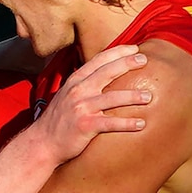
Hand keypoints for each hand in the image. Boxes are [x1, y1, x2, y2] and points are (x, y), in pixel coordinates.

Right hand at [29, 44, 150, 164]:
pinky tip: (141, 124)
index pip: (98, 60)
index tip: (135, 49)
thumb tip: (106, 75)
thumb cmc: (59, 120)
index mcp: (75, 81)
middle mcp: (78, 91)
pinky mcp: (85, 126)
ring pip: (112, 98)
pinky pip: (110, 123)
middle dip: (127, 64)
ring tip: (149, 96)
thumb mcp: (68, 95)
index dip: (118, 52)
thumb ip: (84, 84)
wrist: (42, 143)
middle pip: (107, 72)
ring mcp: (81, 108)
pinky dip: (126, 123)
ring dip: (132, 96)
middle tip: (145, 60)